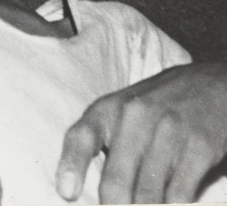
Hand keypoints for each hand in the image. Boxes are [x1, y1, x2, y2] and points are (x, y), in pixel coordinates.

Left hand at [58, 63, 226, 202]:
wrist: (210, 84)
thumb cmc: (158, 107)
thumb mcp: (124, 114)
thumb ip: (107, 147)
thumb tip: (96, 195)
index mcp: (108, 110)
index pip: (81, 137)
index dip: (71, 166)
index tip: (67, 193)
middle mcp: (134, 116)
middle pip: (115, 183)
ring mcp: (168, 130)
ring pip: (147, 197)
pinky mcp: (199, 146)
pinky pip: (179, 196)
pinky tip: (170, 205)